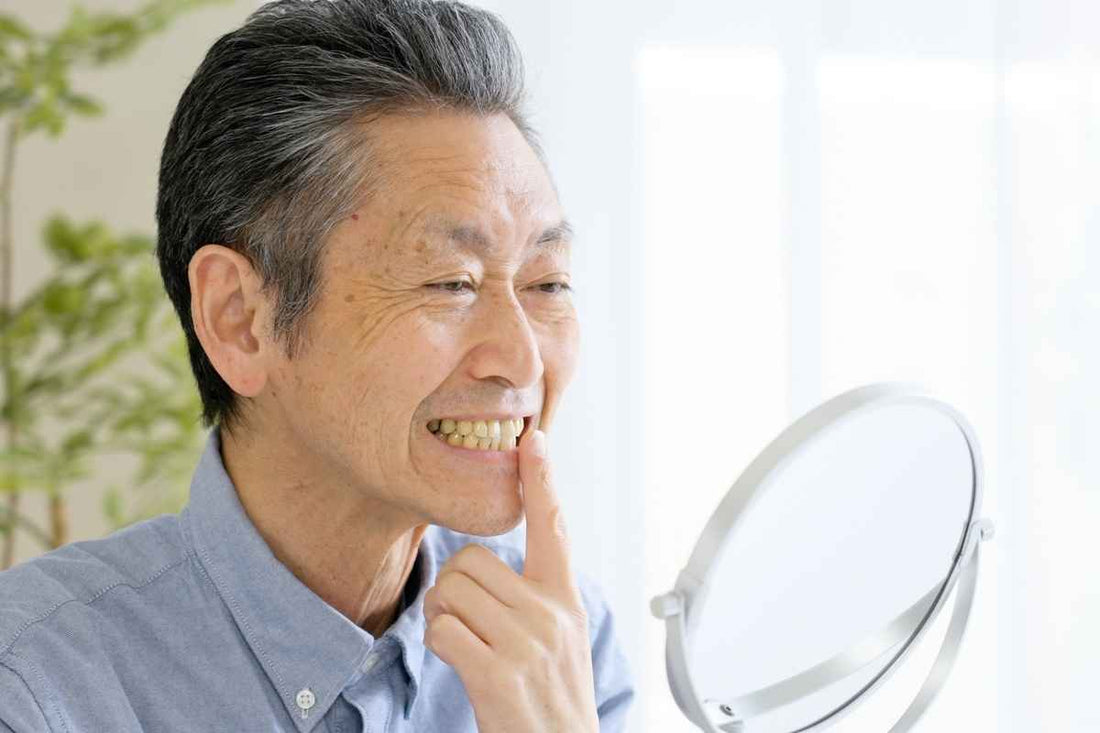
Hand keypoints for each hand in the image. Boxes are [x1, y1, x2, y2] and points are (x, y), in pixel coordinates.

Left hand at [422, 428, 598, 732]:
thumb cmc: (552, 702)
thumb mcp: (560, 641)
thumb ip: (534, 601)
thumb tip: (483, 573)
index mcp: (564, 601)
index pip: (554, 527)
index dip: (541, 480)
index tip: (534, 439)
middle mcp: (550, 615)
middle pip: (471, 561)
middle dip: (452, 588)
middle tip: (461, 619)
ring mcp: (527, 644)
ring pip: (452, 591)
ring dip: (442, 616)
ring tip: (462, 641)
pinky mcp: (500, 675)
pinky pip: (443, 630)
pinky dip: (439, 643)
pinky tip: (459, 660)